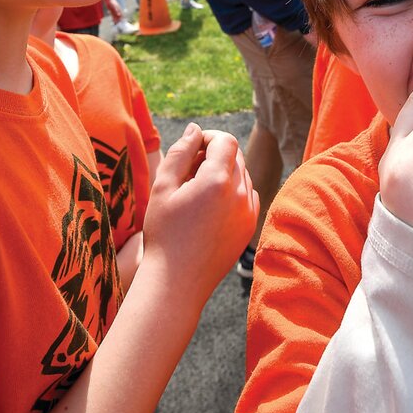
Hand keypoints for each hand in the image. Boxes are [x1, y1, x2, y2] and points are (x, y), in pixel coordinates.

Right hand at [139, 124, 255, 297]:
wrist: (177, 282)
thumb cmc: (164, 233)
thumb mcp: (162, 186)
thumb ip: (181, 151)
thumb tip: (196, 129)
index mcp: (218, 180)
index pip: (225, 140)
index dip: (207, 138)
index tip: (190, 150)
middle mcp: (241, 194)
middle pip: (235, 157)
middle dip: (214, 156)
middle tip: (188, 174)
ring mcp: (249, 212)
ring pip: (242, 176)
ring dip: (223, 175)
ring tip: (196, 194)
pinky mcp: (250, 227)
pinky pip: (248, 196)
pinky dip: (232, 193)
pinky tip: (209, 210)